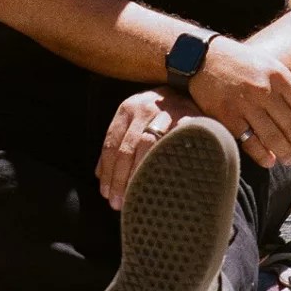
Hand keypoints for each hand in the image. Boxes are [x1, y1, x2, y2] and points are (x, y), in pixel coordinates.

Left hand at [98, 87, 198, 208]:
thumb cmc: (156, 112)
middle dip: (120, 178)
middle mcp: (145, 108)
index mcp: (128, 108)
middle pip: (127, 148)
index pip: (112, 144)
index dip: (108, 172)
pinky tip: (164, 176)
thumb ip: (117, 143)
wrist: (189, 88)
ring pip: (148, 145)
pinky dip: (168, 159)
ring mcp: (168, 112)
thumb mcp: (133, 120)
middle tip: (118, 202)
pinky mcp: (190, 116)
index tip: (106, 194)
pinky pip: (176, 141)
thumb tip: (100, 175)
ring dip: (140, 172)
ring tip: (137, 193)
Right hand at [189, 32, 290, 165]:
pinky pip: (250, 143)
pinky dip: (263, 156)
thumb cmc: (239, 63)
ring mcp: (245, 104)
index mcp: (279, 75)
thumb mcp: (267, 65)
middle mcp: (264, 90)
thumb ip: (284, 86)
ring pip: (274, 138)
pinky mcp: (227, 117)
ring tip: (289, 159)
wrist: (202, 58)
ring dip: (285, 154)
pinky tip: (269, 161)